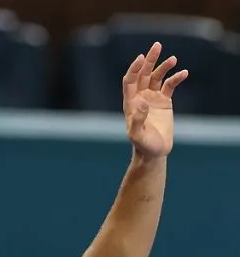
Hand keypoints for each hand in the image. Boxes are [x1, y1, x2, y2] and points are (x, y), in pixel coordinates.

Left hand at [123, 42, 187, 158]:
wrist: (155, 152)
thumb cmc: (143, 145)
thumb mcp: (137, 135)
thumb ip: (138, 119)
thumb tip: (142, 102)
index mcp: (131, 103)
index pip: (130, 80)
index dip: (134, 68)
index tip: (141, 57)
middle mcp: (140, 97)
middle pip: (143, 74)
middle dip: (150, 60)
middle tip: (157, 46)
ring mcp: (152, 98)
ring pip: (157, 77)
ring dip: (164, 67)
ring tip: (174, 59)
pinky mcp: (164, 101)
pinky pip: (170, 85)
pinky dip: (176, 78)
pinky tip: (184, 73)